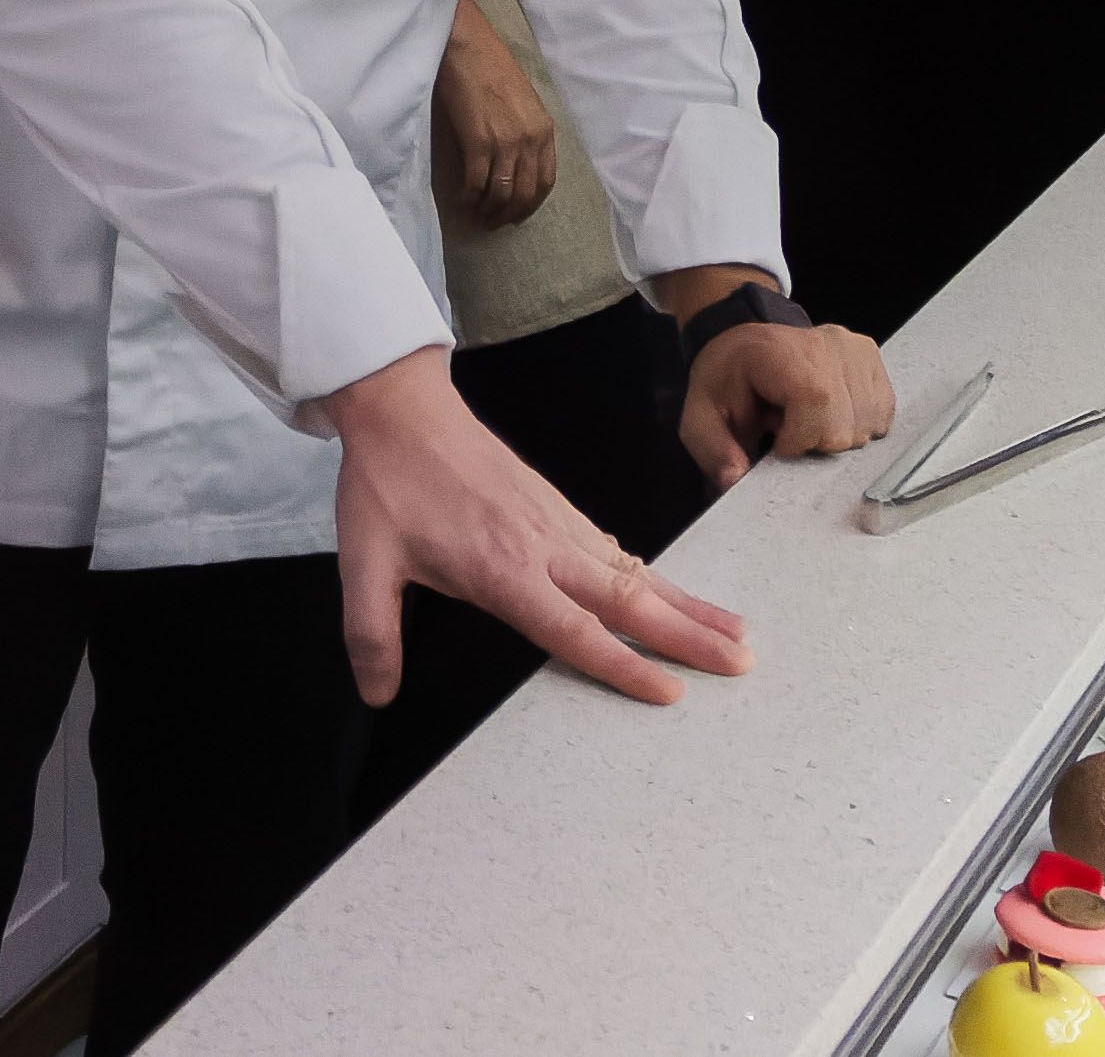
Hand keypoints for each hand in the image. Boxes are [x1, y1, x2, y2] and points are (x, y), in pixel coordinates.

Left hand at [319, 347, 750, 706]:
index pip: (574, 630)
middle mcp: (544, 547)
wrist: (402, 410)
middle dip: (690, 635)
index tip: (672, 693)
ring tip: (736, 631)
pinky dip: (655, 576)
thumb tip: (376, 694)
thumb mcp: (364, 564)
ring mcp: (557, 523)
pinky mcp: (558, 507)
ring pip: (635, 572)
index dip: (624, 666)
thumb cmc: (388, 485)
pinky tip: (672, 593)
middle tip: (741, 662)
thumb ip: (371, 635)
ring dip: (688, 604)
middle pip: (629, 599)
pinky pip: (616, 550)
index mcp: (503, 569)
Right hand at [431, 0, 555, 226]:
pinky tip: (462, 199)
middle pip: (524, 193)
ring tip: (477, 214)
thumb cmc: (490, 67)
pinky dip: (469, 196)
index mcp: (544, 129)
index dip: (531, 205)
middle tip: (493, 222)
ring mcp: (505, 141)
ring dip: (488, 210)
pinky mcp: (478, 141)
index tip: (517, 214)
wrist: (467, 46)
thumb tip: (515, 162)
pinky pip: (476, 182)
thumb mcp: (522, 102)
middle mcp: (529, 139)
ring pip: (501, 192)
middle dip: (508, 214)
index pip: (546, 181)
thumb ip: (525, 131)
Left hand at [680, 319, 895, 485]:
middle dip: (817, 443)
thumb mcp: (702, 416)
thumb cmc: (728, 378)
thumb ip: (714, 450)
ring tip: (808, 418)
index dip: (800, 438)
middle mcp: (824, 343)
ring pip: (869, 423)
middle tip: (790, 428)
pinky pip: (882, 411)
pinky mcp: (871, 356)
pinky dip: (860, 424)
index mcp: (778, 352)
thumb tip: (734, 480)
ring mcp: (853, 348)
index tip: (778, 441)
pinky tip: (832, 414)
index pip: (816, 404)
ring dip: (839, 435)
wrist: (744, 343)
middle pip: (846, 425)